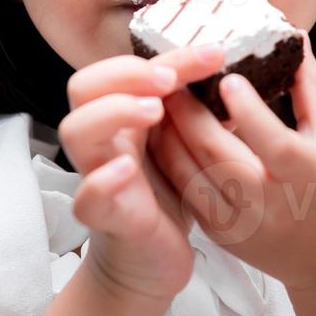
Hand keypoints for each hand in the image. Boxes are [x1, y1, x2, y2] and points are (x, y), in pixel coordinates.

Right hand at [57, 43, 227, 303]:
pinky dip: (102, 179)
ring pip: (75, 130)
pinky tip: (126, 169)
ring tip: (155, 112)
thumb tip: (240, 73)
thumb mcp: (185, 146)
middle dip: (127, 75)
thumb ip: (194, 110)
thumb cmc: (170, 197)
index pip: (124, 68)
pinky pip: (86, 196)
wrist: (154, 260)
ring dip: (114, 112)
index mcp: (123, 118)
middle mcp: (104, 140)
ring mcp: (97, 175)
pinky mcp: (104, 216)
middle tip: (170, 80)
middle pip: (83, 87)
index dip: (165, 55)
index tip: (213, 54)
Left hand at [148, 30, 315, 292]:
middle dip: (187, 111)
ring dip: (169, 133)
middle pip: (217, 153)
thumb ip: (310, 86)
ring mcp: (240, 221)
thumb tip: (294, 36)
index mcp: (303, 174)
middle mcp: (268, 202)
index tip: (226, 76)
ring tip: (156, 97)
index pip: (269, 138)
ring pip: (191, 172)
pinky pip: (185, 191)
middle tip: (170, 74)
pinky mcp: (220, 233)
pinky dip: (169, 159)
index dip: (245, 108)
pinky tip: (160, 132)